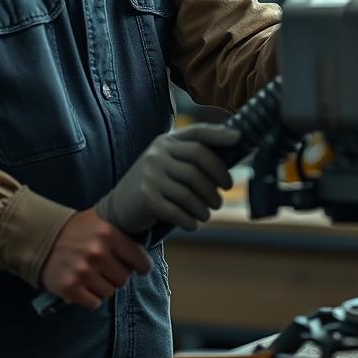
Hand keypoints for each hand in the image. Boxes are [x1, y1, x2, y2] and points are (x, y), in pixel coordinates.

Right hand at [39, 208, 151, 310]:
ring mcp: (83, 271)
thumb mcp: (100, 220)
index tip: (138, 268)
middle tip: (104, 268)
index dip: (141, 266)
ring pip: (109, 292)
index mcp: (109, 233)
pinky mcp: (71, 288)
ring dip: (102, 287)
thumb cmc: (75, 230)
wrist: (40, 237)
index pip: (140, 260)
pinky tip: (82, 285)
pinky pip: (94, 303)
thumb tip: (146, 244)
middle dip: (116, 275)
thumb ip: (121, 232)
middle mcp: (98, 252)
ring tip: (90, 274)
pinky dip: (89, 298)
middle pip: (124, 279)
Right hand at [96, 123, 239, 234]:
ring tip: (207, 214)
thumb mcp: (168, 163)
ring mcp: (150, 174)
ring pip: (190, 190)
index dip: (219, 135)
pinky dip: (190, 220)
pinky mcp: (146, 197)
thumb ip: (191, 158)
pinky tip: (193, 224)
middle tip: (221, 197)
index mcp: (167, 141)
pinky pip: (177, 210)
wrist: (118, 206)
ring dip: (204, 207)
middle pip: (198, 161)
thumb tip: (230, 156)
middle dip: (217, 180)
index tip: (239, 138)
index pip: (197, 133)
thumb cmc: (155, 185)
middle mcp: (158, 153)